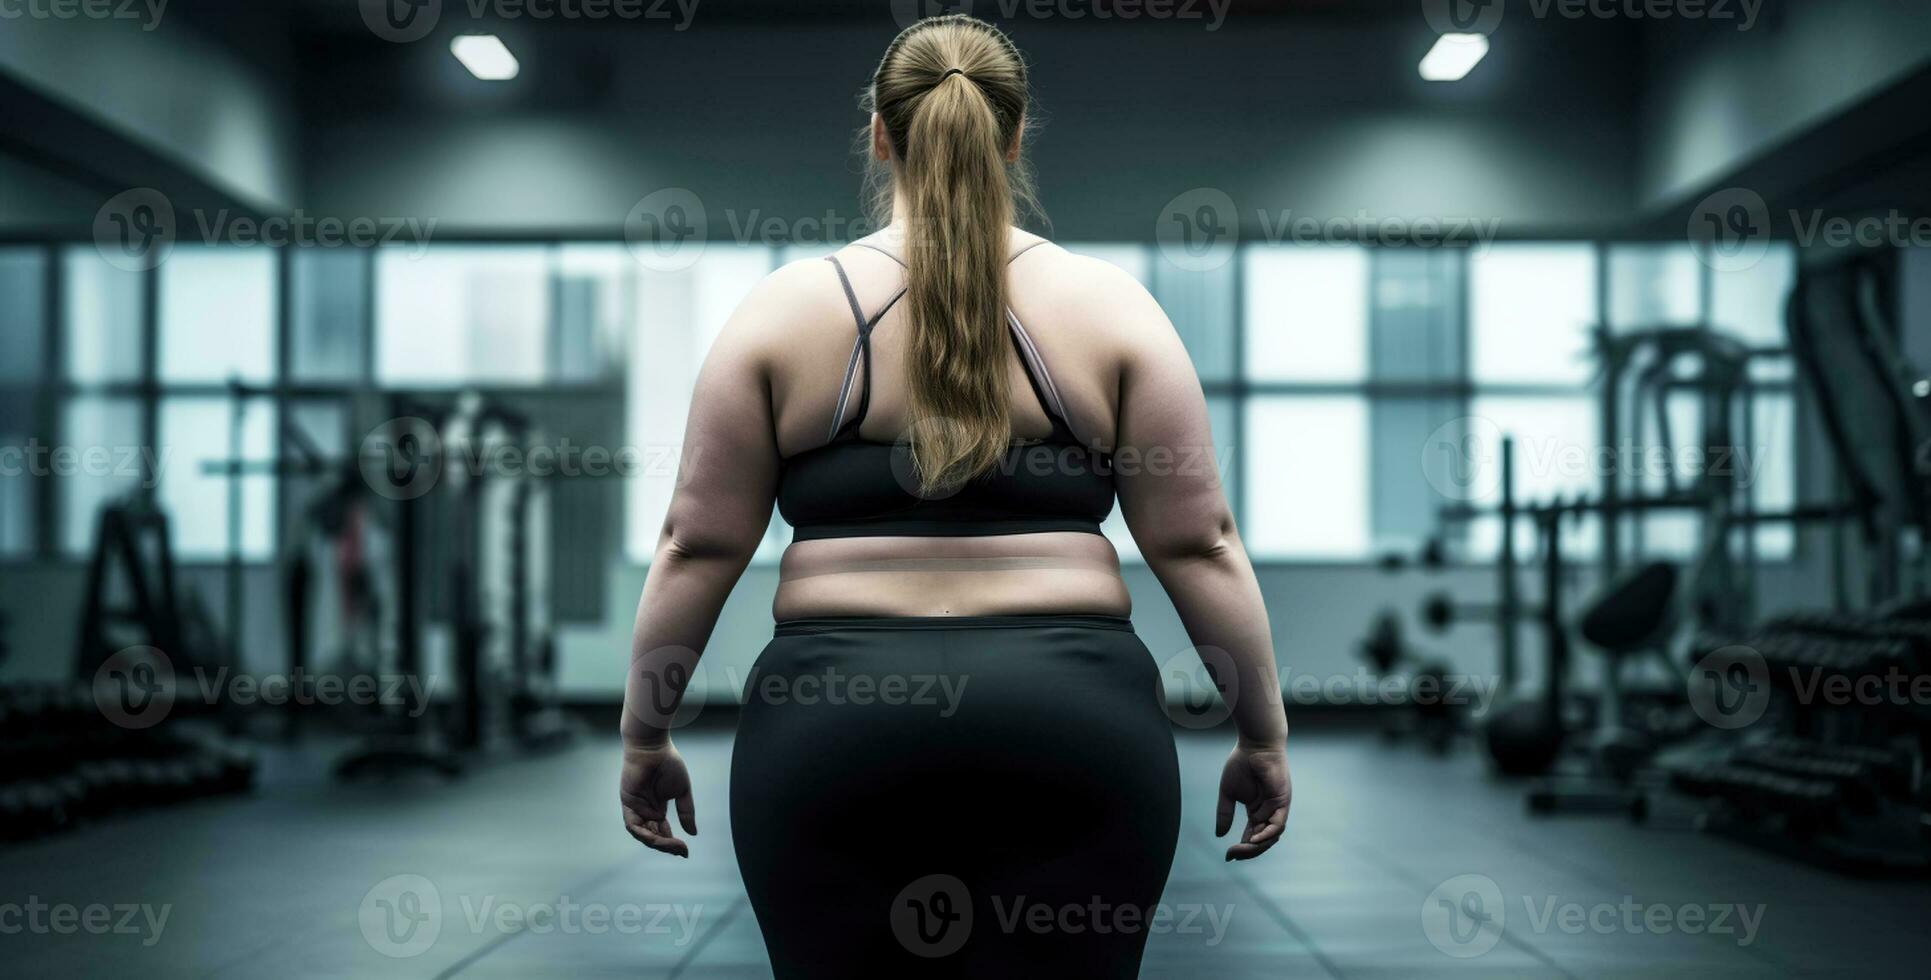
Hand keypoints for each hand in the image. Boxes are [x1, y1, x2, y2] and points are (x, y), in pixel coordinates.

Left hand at [620, 741, 696, 857]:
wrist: (653, 747)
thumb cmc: (668, 764)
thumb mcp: (682, 792)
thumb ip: (686, 812)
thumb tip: (693, 833)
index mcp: (657, 807)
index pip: (662, 832)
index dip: (672, 843)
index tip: (685, 851)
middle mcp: (645, 810)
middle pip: (654, 836)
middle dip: (667, 846)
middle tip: (681, 850)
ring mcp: (636, 808)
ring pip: (643, 834)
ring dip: (657, 842)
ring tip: (673, 845)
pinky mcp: (627, 804)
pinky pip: (633, 826)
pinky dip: (644, 834)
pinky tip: (657, 837)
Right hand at [1216, 742, 1290, 860]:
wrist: (1254, 745)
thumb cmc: (1242, 764)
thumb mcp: (1228, 793)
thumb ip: (1225, 814)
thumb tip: (1219, 835)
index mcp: (1256, 811)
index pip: (1252, 836)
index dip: (1242, 848)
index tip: (1228, 856)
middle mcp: (1269, 812)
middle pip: (1262, 840)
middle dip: (1248, 851)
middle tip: (1233, 855)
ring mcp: (1277, 808)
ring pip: (1271, 836)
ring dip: (1257, 846)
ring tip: (1241, 849)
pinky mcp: (1282, 802)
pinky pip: (1277, 824)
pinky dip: (1266, 835)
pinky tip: (1252, 839)